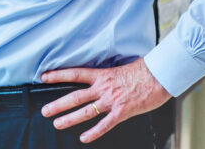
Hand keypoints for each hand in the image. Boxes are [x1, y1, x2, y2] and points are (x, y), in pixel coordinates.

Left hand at [39, 58, 170, 143]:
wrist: (160, 75)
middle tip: (45, 110)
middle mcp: (104, 88)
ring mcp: (112, 100)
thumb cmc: (144, 70)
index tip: (44, 77)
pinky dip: (94, 133)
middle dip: (58, 104)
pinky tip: (84, 138)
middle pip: (75, 96)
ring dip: (70, 118)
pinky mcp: (122, 112)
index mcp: (102, 75)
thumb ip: (109, 75)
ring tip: (57, 124)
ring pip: (86, 111)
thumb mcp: (121, 67)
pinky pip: (105, 124)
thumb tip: (103, 77)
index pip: (75, 74)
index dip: (58, 75)